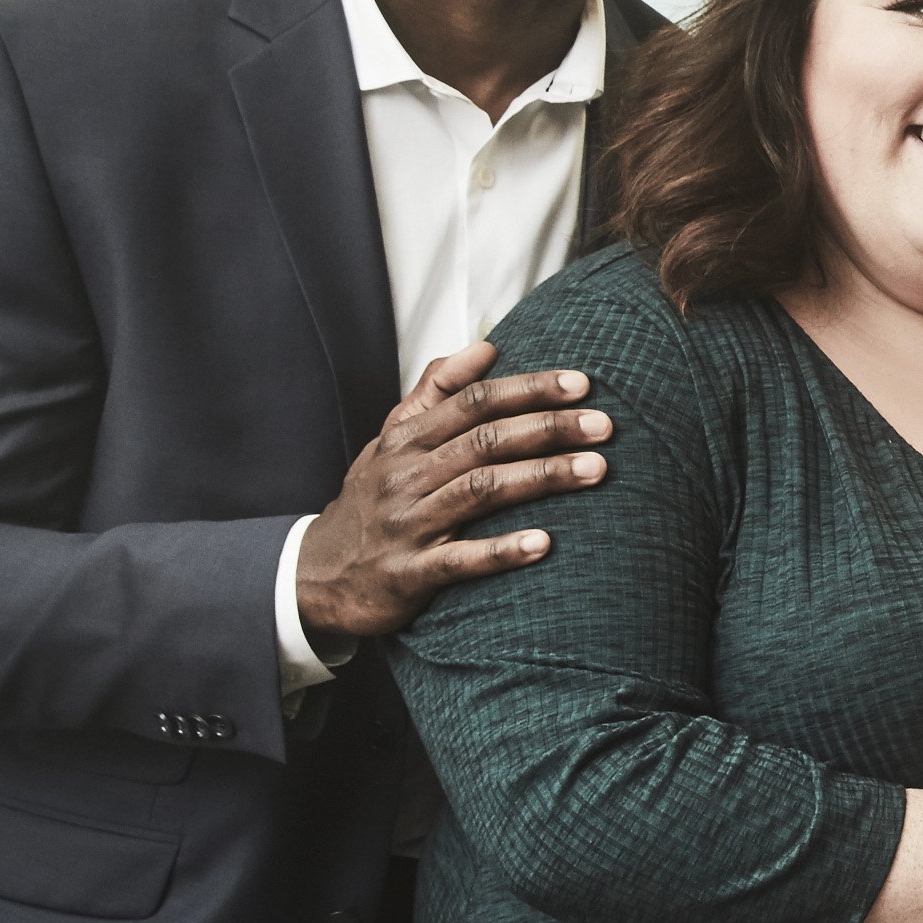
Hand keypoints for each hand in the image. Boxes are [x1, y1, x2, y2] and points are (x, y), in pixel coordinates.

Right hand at [293, 342, 612, 639]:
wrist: (317, 575)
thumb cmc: (373, 499)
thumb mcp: (391, 440)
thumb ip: (436, 391)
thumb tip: (485, 347)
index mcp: (408, 439)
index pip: (475, 403)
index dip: (529, 390)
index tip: (582, 383)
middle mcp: (407, 475)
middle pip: (485, 441)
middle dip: (549, 429)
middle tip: (606, 425)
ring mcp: (408, 524)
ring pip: (480, 492)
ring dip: (541, 478)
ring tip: (597, 470)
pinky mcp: (409, 574)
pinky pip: (460, 560)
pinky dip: (501, 550)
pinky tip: (545, 544)